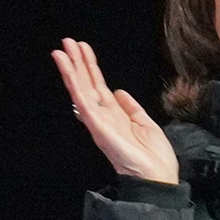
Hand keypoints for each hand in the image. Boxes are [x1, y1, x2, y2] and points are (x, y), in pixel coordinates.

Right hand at [52, 37, 179, 186]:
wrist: (158, 178)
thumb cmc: (155, 156)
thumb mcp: (146, 124)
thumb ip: (132, 107)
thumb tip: (119, 91)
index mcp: (115, 115)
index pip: (98, 87)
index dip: (91, 67)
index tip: (83, 49)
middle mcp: (103, 116)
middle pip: (87, 84)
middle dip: (78, 63)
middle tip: (68, 41)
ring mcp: (97, 121)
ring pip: (80, 89)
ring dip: (70, 69)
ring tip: (61, 49)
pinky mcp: (97, 126)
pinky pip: (83, 101)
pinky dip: (74, 83)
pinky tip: (67, 69)